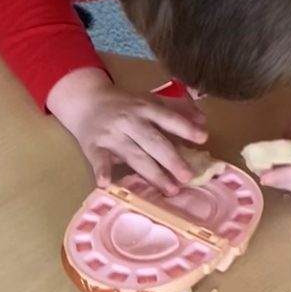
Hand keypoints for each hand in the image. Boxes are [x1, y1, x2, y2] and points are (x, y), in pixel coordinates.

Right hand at [46, 68, 206, 192]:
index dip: (185, 127)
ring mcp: (112, 135)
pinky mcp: (94, 147)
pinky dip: (102, 171)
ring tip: (170, 190)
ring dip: (152, 174)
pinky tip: (106, 183)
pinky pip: (99, 160)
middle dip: (171, 159)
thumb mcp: (151, 102)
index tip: (202, 138)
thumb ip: (177, 111)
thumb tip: (203, 123)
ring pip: (134, 156)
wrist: (87, 101)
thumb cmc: (127, 105)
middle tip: (187, 177)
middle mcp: (130, 121)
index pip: (167, 118)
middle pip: (153, 141)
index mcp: (146, 108)